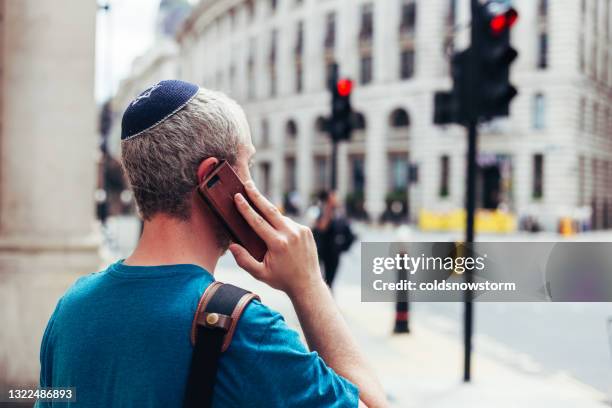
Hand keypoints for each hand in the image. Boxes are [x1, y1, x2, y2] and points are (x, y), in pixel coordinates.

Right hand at [229, 181, 324, 297]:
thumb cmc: (282, 279)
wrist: (307, 284)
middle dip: (257, 195)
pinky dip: (280, 224)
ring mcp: (300, 230)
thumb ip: (244, 260)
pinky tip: (276, 230)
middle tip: (247, 184)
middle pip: (270, 210)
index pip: (258, 221)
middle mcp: (290, 234)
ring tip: (258, 209)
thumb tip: (231, 245)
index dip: (246, 207)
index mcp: (278, 243)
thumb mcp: (260, 274)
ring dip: (269, 213)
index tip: (237, 196)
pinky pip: (289, 223)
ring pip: (280, 217)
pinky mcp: (306, 231)